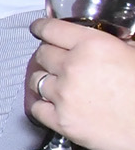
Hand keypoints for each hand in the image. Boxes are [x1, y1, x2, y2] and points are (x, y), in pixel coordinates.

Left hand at [28, 16, 134, 149]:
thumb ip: (112, 45)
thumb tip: (101, 42)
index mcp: (93, 45)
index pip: (51, 29)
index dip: (42, 28)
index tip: (38, 29)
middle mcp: (73, 67)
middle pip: (42, 54)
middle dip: (49, 56)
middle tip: (58, 62)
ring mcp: (64, 95)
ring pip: (36, 80)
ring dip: (46, 80)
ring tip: (60, 85)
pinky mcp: (62, 121)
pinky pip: (36, 108)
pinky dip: (43, 106)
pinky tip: (55, 105)